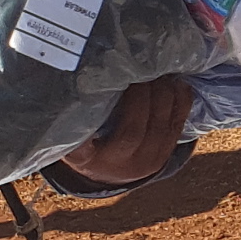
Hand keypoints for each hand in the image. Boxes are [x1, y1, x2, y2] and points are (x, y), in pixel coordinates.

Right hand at [60, 72, 192, 184]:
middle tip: (137, 66)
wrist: (111, 174)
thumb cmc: (86, 143)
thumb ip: (67, 118)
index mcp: (86, 160)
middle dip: (139, 95)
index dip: (83, 131)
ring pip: (159, 128)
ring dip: (162, 94)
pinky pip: (177, 126)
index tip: (85, 104)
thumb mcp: (68, 136)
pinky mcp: (165, 154)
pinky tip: (177, 81)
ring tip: (158, 69)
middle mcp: (117, 166)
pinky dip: (181, 101)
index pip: (79, 149)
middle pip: (132, 131)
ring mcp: (145, 162)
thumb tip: (59, 80)